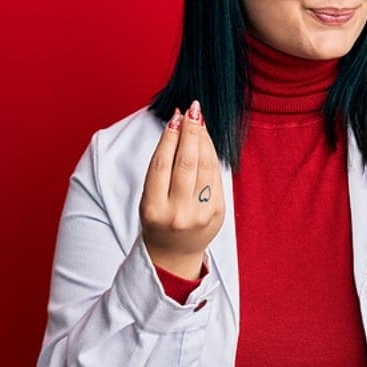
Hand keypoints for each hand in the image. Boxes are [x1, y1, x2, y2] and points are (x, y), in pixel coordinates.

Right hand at [140, 100, 224, 279]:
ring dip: (203, 139)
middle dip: (191, 132)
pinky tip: (206, 142)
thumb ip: (161, 168)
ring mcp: (200, 214)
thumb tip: (178, 127)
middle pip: (186, 162)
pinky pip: (215, 177)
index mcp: (153, 208)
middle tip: (192, 111)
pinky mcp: (217, 213)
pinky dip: (211, 156)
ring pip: (205, 167)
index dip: (170, 136)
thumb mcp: (148, 198)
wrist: (173, 255)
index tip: (175, 117)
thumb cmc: (158, 220)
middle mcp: (178, 213)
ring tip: (199, 121)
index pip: (162, 164)